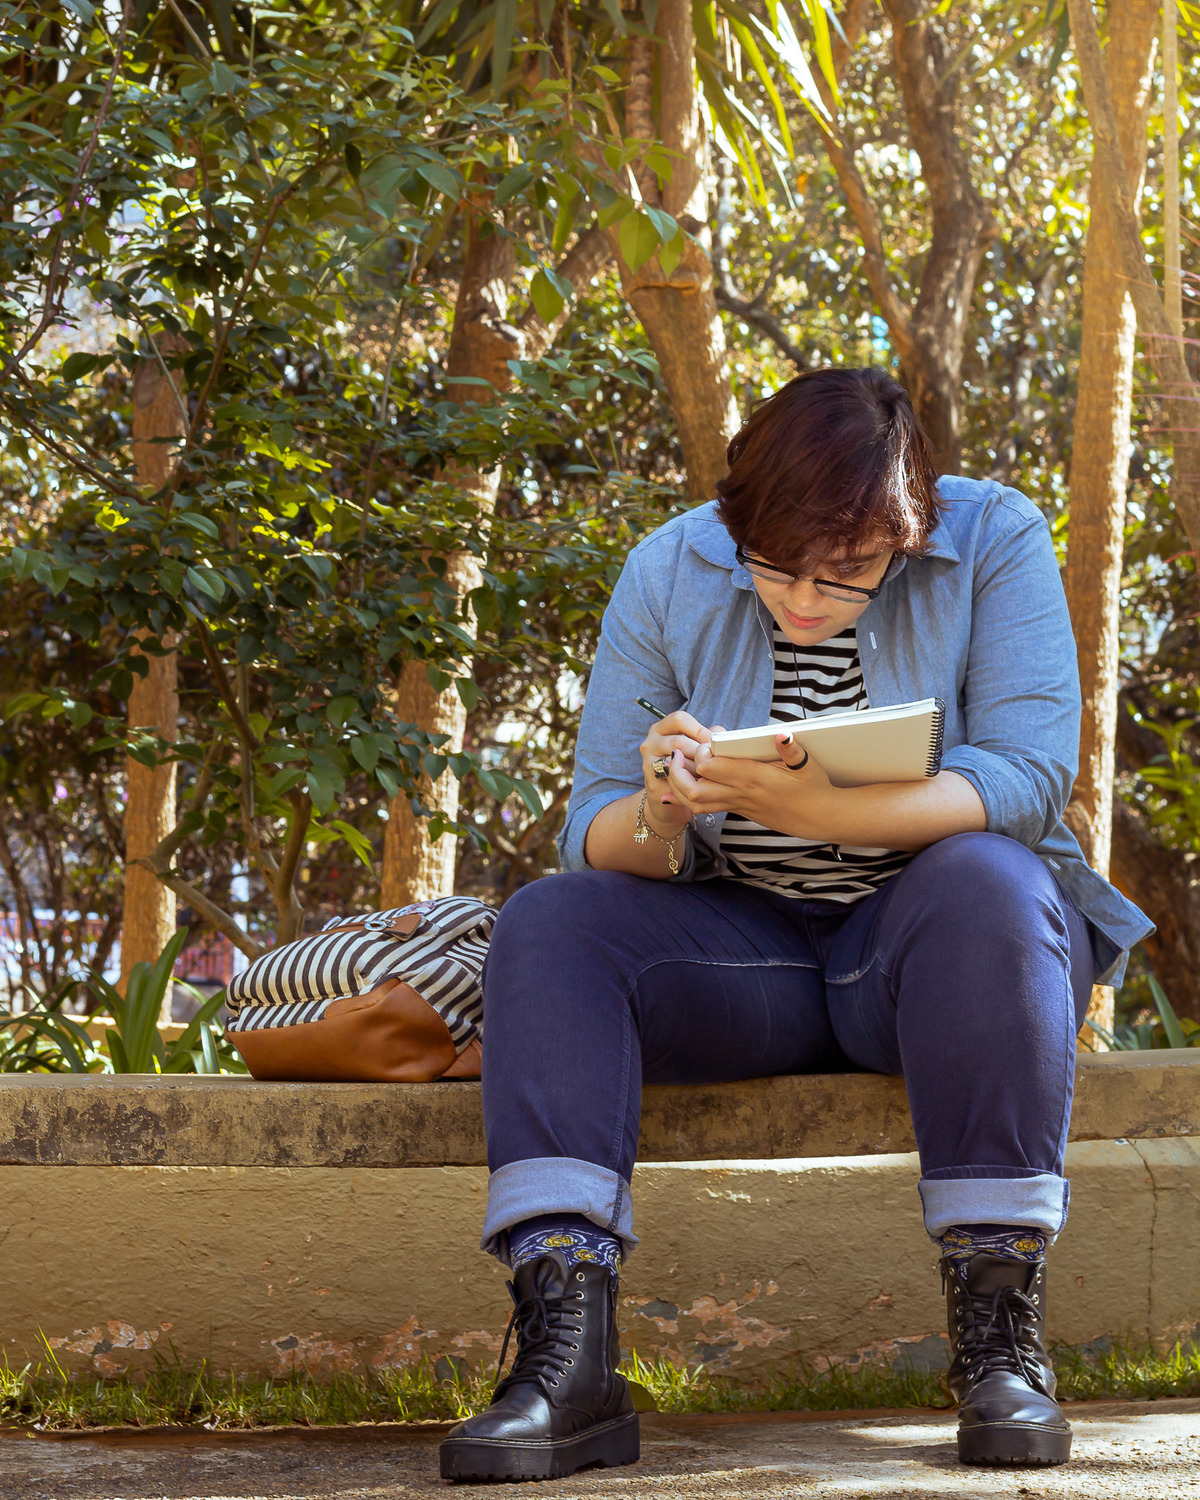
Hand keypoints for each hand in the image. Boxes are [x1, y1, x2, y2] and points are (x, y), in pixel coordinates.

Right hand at [640, 710, 709, 833]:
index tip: (712, 743)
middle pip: (679, 742)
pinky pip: (675, 781)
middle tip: (714, 761)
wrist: (668, 795)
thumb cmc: (688, 766)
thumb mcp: (695, 745)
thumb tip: (721, 736)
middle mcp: (651, 743)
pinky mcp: (652, 783)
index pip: (679, 719)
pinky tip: (699, 784)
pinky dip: (689, 782)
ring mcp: (649, 763)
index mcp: (660, 729)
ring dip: (696, 768)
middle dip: (700, 753)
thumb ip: (707, 737)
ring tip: (708, 773)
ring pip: (677, 761)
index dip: (699, 730)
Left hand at [668, 730, 834, 831]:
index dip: (700, 754)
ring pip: (694, 804)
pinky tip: (680, 787)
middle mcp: (740, 794)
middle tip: (676, 754)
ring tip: (677, 767)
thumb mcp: (807, 765)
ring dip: (678, 787)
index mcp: (752, 778)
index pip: (710, 768)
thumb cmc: (813, 788)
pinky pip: (705, 809)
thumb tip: (782, 734)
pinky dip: (687, 798)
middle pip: (693, 790)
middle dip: (677, 773)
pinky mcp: (738, 810)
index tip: (705, 742)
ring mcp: (737, 804)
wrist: (818, 818)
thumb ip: (792, 750)